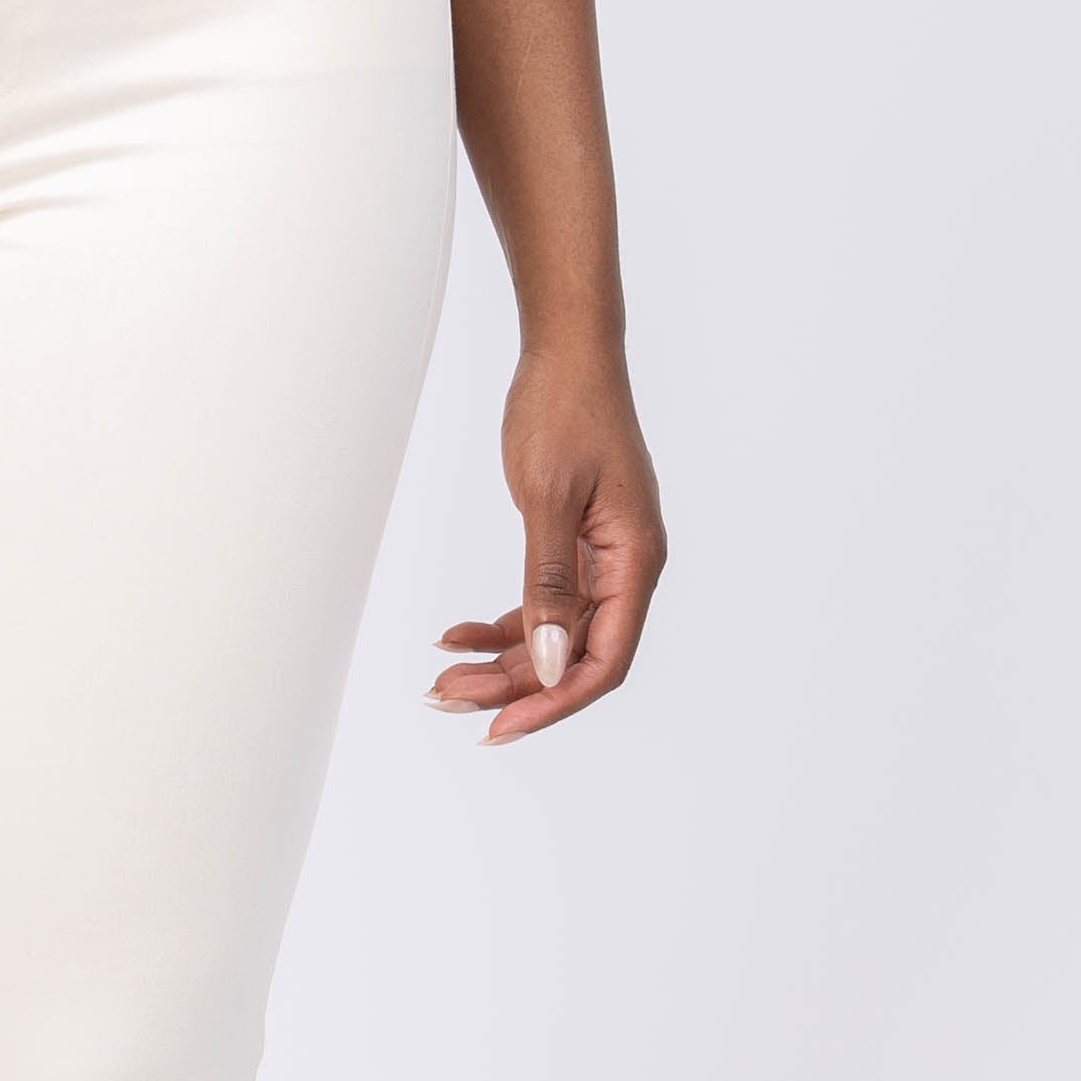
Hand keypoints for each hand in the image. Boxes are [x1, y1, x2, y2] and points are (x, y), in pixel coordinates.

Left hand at [431, 343, 664, 745]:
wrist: (567, 352)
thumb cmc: (564, 410)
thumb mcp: (549, 498)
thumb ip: (549, 584)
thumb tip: (553, 663)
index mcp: (637, 561)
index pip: (606, 660)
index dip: (554, 701)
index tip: (499, 727)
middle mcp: (627, 567)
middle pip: (576, 655)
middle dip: (513, 686)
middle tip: (446, 700)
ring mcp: (602, 557)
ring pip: (555, 634)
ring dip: (501, 662)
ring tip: (442, 678)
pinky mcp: (577, 544)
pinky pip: (544, 602)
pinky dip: (501, 624)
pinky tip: (456, 634)